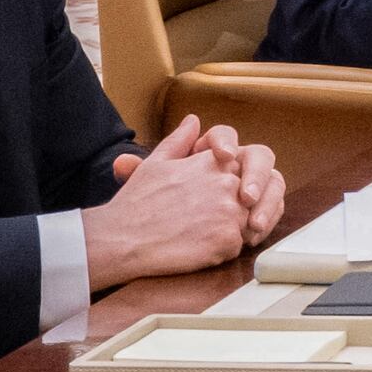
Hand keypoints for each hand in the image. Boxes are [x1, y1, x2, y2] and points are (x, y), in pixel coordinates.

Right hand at [85, 126, 266, 281]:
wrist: (122, 240)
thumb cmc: (135, 204)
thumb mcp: (155, 163)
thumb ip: (180, 141)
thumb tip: (193, 121)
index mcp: (214, 161)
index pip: (243, 170)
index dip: (233, 186)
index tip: (217, 198)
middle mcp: (227, 182)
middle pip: (249, 198)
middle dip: (233, 209)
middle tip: (201, 221)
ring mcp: (231, 211)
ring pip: (247, 222)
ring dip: (229, 230)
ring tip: (197, 234)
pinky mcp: (230, 240)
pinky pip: (238, 246)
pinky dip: (222, 250)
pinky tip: (197, 248)